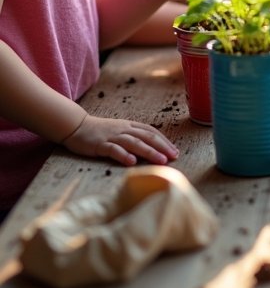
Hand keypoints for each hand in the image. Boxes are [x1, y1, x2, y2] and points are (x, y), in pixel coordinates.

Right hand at [61, 112, 178, 166]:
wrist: (77, 126)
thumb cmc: (100, 131)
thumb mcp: (119, 131)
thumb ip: (133, 137)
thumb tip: (151, 149)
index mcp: (129, 125)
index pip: (151, 131)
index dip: (164, 141)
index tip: (175, 151)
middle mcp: (124, 129)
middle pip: (147, 137)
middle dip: (162, 147)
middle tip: (174, 157)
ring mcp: (112, 136)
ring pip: (134, 143)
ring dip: (149, 152)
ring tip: (161, 161)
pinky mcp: (100, 144)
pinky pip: (114, 149)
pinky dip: (124, 155)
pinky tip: (132, 162)